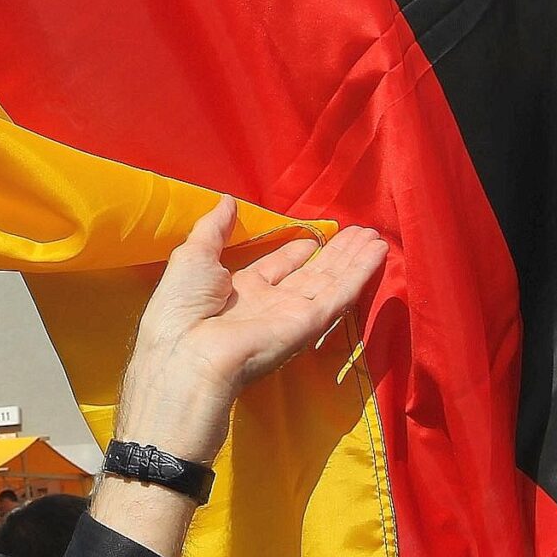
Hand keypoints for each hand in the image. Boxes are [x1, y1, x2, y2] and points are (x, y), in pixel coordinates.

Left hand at [115, 197, 388, 465]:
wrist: (186, 356)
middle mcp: (268, 304)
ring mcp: (290, 316)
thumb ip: (213, 229)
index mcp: (239, 291)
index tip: (316, 236)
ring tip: (376, 236)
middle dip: (335, 253)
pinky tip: (377, 253)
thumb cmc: (180, 308)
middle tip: (360, 232)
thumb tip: (226, 200)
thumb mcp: (191, 258)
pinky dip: (358, 273)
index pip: (276, 268)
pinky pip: (337, 295)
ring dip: (354, 259)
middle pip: (310, 273)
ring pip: (329, 281)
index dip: (295, 251)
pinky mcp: (306, 325)